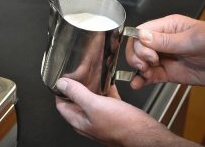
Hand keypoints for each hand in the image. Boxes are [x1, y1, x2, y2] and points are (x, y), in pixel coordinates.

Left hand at [55, 78, 183, 146]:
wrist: (147, 136)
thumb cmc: (124, 126)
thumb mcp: (95, 105)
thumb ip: (77, 94)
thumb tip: (61, 84)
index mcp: (79, 120)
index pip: (62, 104)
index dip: (61, 90)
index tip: (63, 78)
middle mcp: (88, 121)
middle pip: (76, 100)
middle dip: (77, 86)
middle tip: (79, 73)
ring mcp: (101, 118)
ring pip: (92, 99)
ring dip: (91, 87)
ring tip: (93, 74)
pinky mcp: (114, 116)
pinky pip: (106, 101)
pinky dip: (106, 91)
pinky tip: (109, 83)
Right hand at [126, 14, 204, 88]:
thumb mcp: (193, 39)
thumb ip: (166, 40)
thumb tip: (142, 36)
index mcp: (167, 27)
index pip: (141, 32)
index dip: (139, 44)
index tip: (149, 55)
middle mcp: (162, 42)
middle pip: (137, 47)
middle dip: (137, 57)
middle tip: (147, 65)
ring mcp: (163, 58)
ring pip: (140, 62)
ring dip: (138, 70)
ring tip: (145, 74)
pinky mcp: (167, 72)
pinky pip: (149, 75)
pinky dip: (141, 80)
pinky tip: (137, 83)